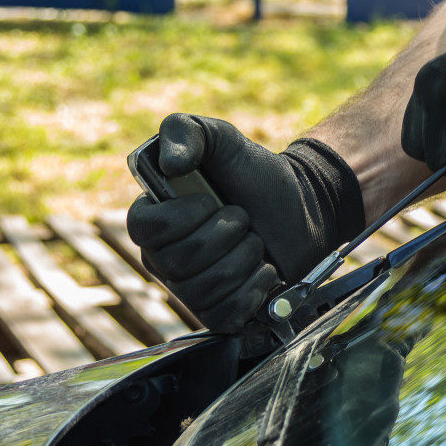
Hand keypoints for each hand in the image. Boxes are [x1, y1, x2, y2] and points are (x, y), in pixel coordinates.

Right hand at [127, 114, 364, 331]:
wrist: (301, 207)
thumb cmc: (255, 173)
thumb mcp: (221, 138)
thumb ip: (186, 132)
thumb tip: (171, 164)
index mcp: (153, 218)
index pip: (144, 230)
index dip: (182, 217)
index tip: (211, 200)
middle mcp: (163, 258)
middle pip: (179, 262)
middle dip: (225, 234)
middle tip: (243, 217)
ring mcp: (190, 290)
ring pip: (205, 289)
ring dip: (244, 258)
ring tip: (255, 241)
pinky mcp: (219, 313)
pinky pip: (226, 314)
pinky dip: (255, 288)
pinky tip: (264, 270)